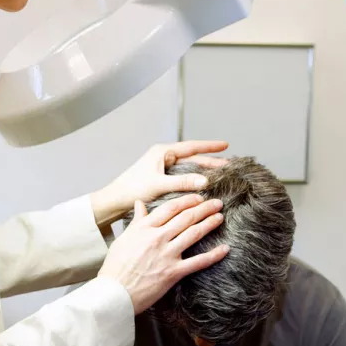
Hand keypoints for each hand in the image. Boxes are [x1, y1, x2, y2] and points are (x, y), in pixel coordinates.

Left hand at [91, 141, 228, 225]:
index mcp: (162, 152)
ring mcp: (163, 167)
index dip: (209, 147)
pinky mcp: (162, 178)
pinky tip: (204, 184)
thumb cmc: (133, 189)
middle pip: (192, 157)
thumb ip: (182, 182)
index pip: (191, 147)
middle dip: (210, 160)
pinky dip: (195, 178)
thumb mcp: (159, 185)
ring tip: (221, 173)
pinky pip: (183, 175)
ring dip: (204, 169)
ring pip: (189, 166)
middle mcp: (163, 157)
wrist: (115, 200)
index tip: (225, 145)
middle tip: (229, 164)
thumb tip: (205, 181)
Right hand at [98, 194, 229, 313]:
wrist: (113, 292)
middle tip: (217, 202)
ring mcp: (166, 254)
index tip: (198, 196)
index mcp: (144, 228)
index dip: (187, 200)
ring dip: (210, 223)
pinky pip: (198, 262)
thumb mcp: (123, 238)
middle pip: (185, 217)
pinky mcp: (173, 272)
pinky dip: (214, 255)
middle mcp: (156, 238)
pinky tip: (225, 248)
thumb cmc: (115, 266)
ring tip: (220, 217)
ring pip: (193, 234)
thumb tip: (139, 203)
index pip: (170, 208)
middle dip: (204, 207)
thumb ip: (136, 220)